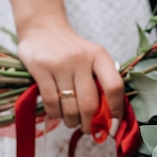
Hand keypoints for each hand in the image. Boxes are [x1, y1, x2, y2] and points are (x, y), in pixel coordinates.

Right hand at [17, 17, 123, 132]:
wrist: (42, 28)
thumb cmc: (72, 50)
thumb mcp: (93, 58)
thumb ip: (103, 83)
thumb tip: (111, 120)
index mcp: (99, 56)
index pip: (114, 87)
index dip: (115, 111)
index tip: (112, 126)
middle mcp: (81, 58)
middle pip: (90, 104)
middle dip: (90, 124)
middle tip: (89, 129)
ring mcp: (59, 64)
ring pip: (70, 107)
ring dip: (72, 122)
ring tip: (72, 120)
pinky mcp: (40, 69)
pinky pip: (51, 103)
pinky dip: (57, 115)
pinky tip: (58, 113)